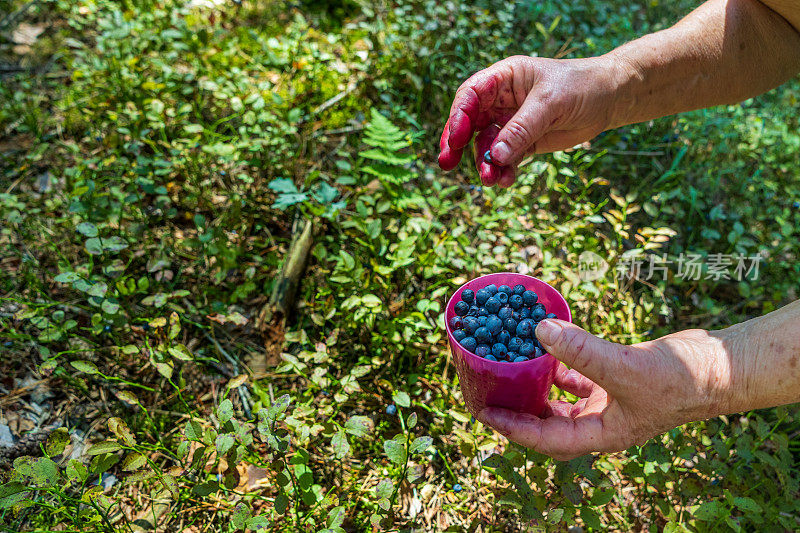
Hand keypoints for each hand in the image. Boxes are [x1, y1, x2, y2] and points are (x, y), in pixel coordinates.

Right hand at [437, 55, 624, 186]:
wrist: (609, 99)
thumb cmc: (580, 87)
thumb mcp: (550, 103)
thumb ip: (522, 129)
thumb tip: (495, 156)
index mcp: (503, 79)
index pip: (470, 95)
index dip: (458, 117)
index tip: (455, 139)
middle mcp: (500, 101)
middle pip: (469, 123)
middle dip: (457, 144)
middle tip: (447, 163)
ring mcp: (510, 123)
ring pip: (486, 146)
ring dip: (484, 164)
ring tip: (490, 180)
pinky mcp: (522, 144)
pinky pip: (505, 160)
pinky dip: (503, 171)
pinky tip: (505, 181)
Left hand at [475, 319, 728, 459]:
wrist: (719, 368)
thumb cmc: (680, 380)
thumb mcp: (624, 366)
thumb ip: (581, 351)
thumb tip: (538, 329)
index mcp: (601, 435)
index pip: (545, 440)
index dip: (512, 428)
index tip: (484, 412)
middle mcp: (601, 423)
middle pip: (547, 424)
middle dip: (517, 411)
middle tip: (488, 393)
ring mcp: (608, 402)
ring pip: (561, 400)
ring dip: (536, 386)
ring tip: (508, 370)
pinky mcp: (615, 380)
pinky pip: (578, 377)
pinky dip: (561, 364)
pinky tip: (546, 347)